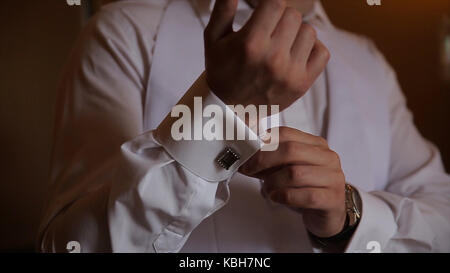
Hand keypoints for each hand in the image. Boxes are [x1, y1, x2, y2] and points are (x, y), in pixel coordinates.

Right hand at [204, 0, 329, 110]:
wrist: (230, 109)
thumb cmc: (222, 69)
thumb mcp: (213, 38)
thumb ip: (223, 8)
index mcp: (251, 43)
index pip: (276, 3)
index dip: (270, 4)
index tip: (265, 12)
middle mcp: (273, 58)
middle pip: (293, 15)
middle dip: (281, 18)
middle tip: (270, 30)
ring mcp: (291, 73)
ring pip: (309, 31)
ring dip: (296, 32)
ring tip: (281, 43)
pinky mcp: (302, 84)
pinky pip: (322, 52)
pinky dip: (312, 49)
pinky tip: (295, 53)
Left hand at [240, 127, 346, 237]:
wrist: (328, 213)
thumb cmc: (305, 188)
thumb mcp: (286, 170)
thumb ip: (269, 162)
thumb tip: (245, 157)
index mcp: (316, 144)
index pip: (286, 133)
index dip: (263, 143)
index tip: (248, 156)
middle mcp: (327, 157)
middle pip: (291, 150)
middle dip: (264, 160)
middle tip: (250, 170)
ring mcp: (333, 177)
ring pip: (295, 174)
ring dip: (273, 182)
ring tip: (267, 189)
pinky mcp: (333, 199)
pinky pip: (305, 195)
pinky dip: (285, 196)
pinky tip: (277, 197)